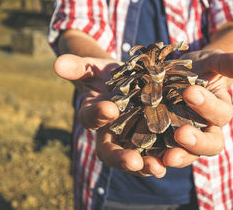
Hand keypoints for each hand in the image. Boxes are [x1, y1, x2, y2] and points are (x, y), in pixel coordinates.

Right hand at [54, 54, 167, 177]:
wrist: (128, 80)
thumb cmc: (107, 75)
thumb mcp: (93, 67)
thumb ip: (77, 67)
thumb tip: (57, 63)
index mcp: (93, 115)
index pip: (90, 118)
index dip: (97, 114)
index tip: (109, 109)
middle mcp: (110, 133)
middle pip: (111, 151)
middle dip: (121, 158)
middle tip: (133, 162)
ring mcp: (131, 139)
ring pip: (135, 158)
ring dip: (146, 165)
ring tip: (158, 168)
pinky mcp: (152, 139)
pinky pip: (156, 152)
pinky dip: (164, 157)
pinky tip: (175, 159)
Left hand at [161, 49, 232, 166]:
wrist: (176, 74)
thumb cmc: (200, 68)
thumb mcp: (212, 61)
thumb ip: (230, 63)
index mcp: (219, 112)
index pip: (220, 114)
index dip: (207, 106)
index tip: (189, 91)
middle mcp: (205, 130)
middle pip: (209, 144)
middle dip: (197, 142)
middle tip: (181, 134)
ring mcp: (184, 139)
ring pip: (186, 155)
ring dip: (177, 158)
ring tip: (164, 158)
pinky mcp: (163, 142)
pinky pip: (161, 155)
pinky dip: (154, 160)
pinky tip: (143, 160)